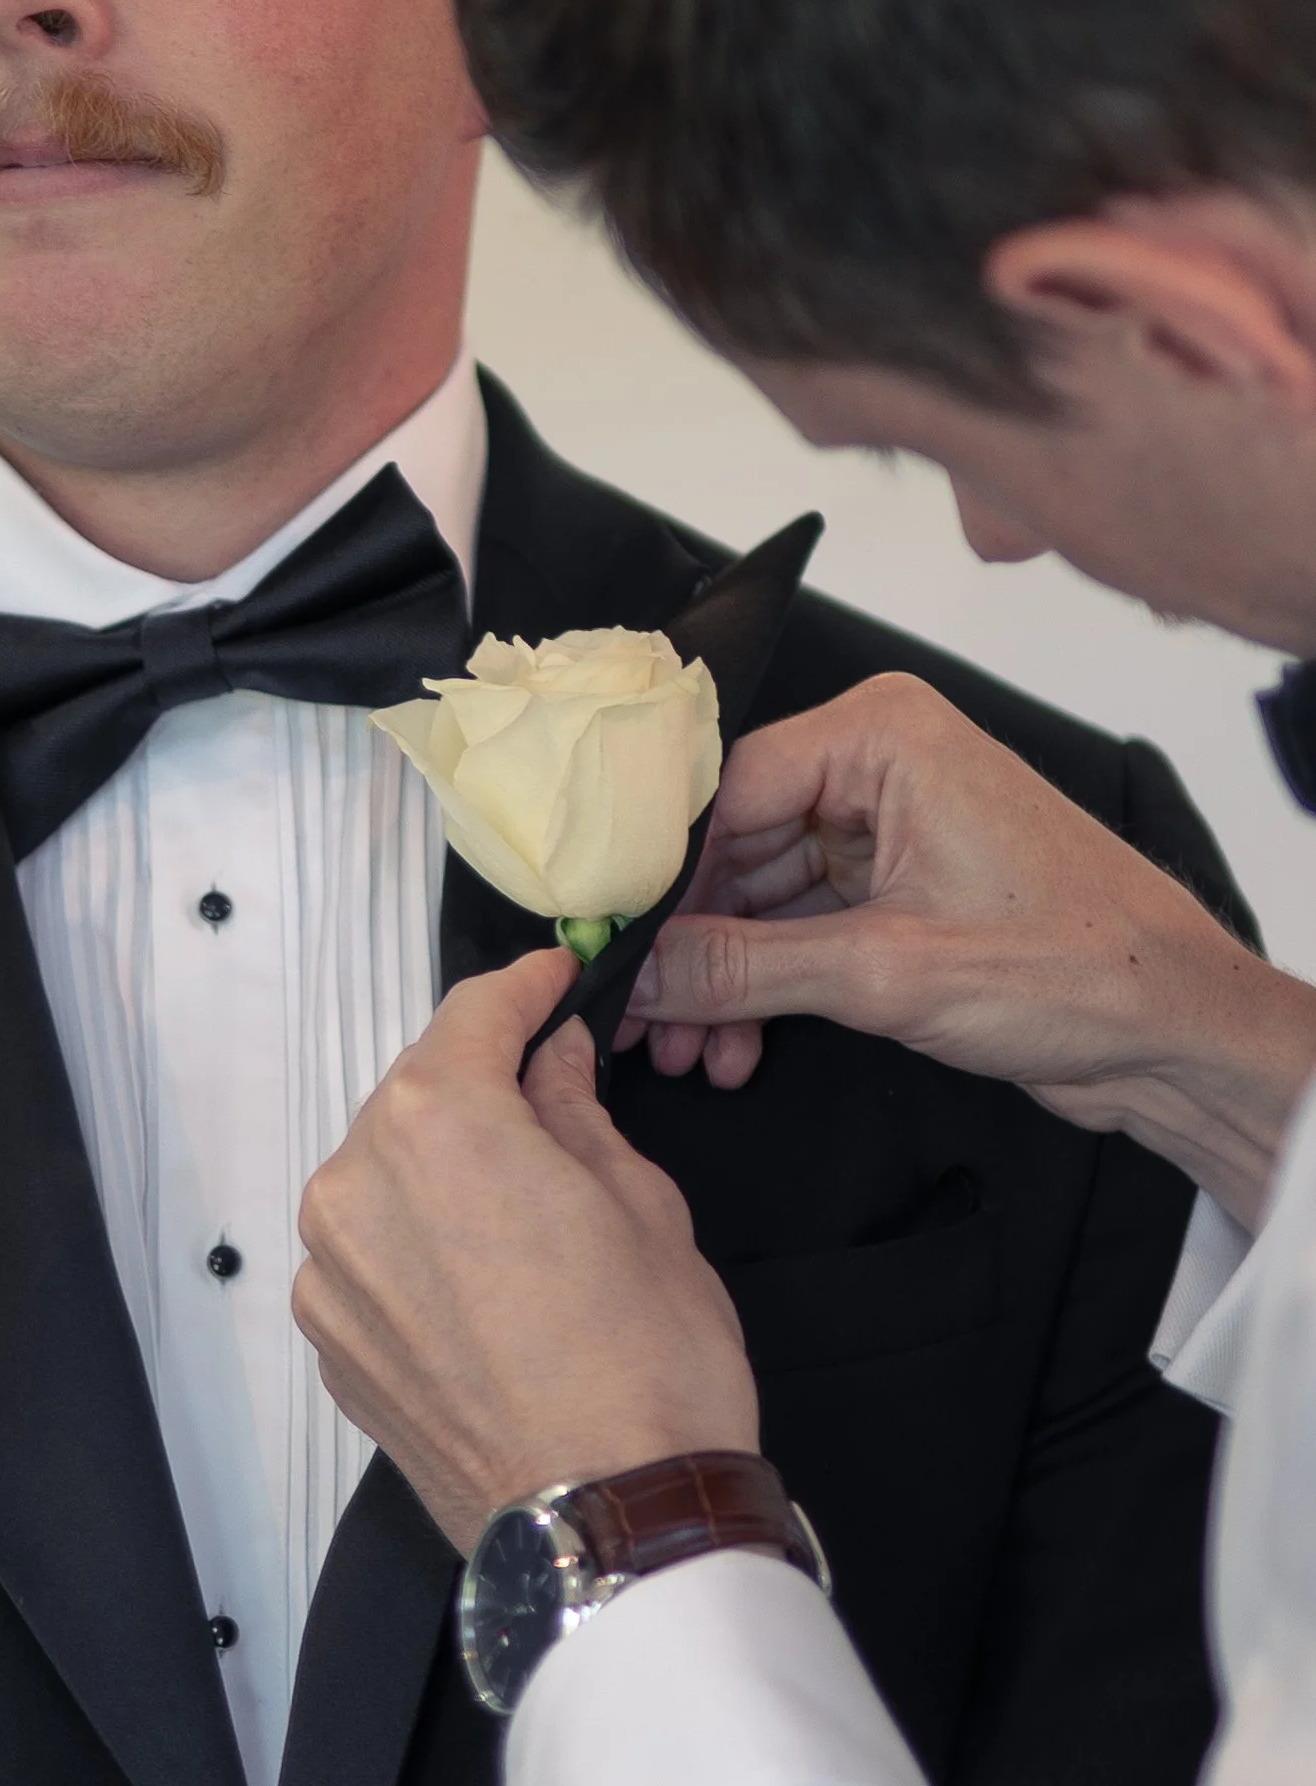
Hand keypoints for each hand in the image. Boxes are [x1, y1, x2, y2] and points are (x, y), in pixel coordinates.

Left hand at [295, 953, 758, 1555]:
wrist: (607, 1522)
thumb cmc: (647, 1364)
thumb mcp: (643, 1204)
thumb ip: (576, 1114)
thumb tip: (552, 1063)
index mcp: (437, 1122)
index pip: (473, 1017)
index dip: (522, 989)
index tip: (553, 980)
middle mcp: (356, 1184)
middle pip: (417, 1095)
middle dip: (482, 1085)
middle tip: (553, 1092)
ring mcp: (332, 1272)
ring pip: (384, 1177)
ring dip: (443, 1169)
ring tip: (522, 1201)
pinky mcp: (332, 1345)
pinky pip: (370, 1257)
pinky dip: (416, 1244)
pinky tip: (484, 1275)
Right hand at [619, 672, 1315, 1225]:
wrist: (1179, 1032)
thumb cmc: (1089, 966)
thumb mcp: (887, 972)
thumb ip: (747, 970)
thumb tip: (642, 972)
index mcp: (883, 737)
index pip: (722, 790)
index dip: (659, 876)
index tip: (607, 940)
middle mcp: (880, 767)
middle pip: (732, 847)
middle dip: (688, 943)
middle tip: (638, 1014)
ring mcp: (889, 828)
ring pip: (757, 897)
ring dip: (719, 979)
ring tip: (685, 1049)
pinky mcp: (897, 889)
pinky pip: (796, 928)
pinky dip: (762, 986)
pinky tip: (734, 1043)